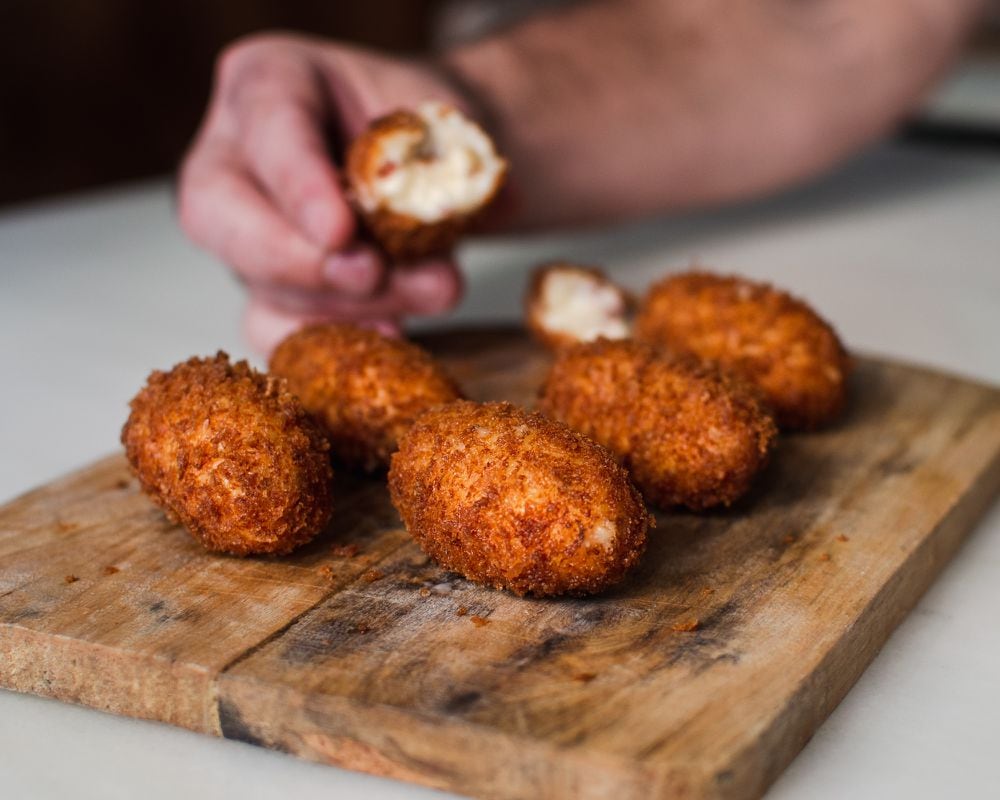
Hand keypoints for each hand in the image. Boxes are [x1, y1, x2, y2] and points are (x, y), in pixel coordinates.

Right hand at [178, 33, 467, 353]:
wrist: (436, 163)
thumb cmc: (426, 126)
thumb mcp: (444, 114)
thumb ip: (448, 156)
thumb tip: (478, 206)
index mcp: (270, 79)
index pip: (266, 126)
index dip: (297, 185)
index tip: (340, 232)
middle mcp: (235, 152)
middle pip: (219, 212)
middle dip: (296, 258)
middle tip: (370, 275)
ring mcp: (241, 226)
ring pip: (254, 279)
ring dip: (342, 303)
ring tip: (428, 293)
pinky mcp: (265, 285)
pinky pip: (272, 327)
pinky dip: (329, 341)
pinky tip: (388, 337)